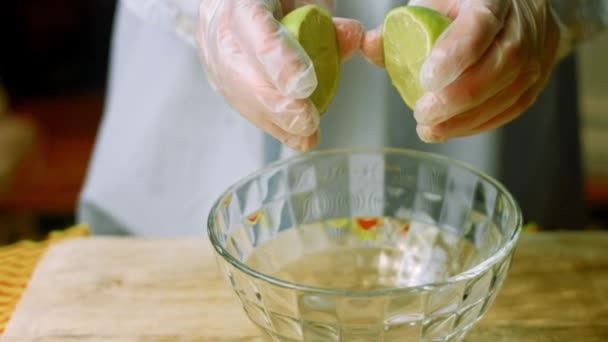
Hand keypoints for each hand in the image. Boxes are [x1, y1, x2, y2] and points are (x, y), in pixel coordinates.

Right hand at [197, 0, 363, 150]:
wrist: (241, 4)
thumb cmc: (278, 0)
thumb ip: (326, 21)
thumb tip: (352, 38)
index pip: (254, 28)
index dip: (279, 61)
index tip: (305, 87)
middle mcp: (219, 29)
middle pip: (241, 71)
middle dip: (277, 104)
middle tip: (306, 122)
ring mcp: (214, 57)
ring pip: (239, 95)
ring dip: (275, 121)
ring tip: (306, 136)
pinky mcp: (220, 80)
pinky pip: (244, 107)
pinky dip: (273, 125)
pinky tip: (295, 138)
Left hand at [362, 0, 561, 142]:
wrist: (508, 3)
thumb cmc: (462, 4)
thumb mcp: (430, 5)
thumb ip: (398, 29)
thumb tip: (369, 47)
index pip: (480, 26)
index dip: (456, 56)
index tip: (426, 80)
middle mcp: (525, 20)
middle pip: (503, 63)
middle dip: (459, 97)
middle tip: (422, 114)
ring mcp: (540, 48)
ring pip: (513, 90)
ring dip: (468, 118)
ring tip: (431, 129)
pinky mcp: (541, 73)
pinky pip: (516, 105)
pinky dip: (482, 122)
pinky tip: (454, 129)